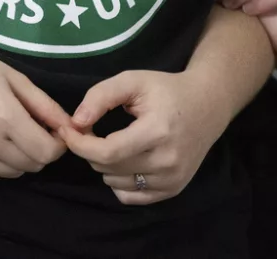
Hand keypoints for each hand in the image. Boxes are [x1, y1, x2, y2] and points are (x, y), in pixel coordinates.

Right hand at [0, 42, 70, 180]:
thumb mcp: (12, 76)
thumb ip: (44, 105)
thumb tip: (70, 126)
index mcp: (4, 117)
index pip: (46, 152)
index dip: (57, 144)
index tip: (54, 131)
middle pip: (31, 166)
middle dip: (40, 151)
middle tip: (33, 130)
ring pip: (11, 173)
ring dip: (20, 158)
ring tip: (10, 133)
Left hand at [60, 70, 228, 205]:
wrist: (208, 105)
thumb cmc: (167, 90)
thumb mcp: (133, 81)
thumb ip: (101, 96)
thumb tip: (76, 122)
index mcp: (157, 131)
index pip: (107, 152)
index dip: (80, 144)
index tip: (68, 130)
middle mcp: (167, 161)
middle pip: (108, 168)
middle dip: (90, 150)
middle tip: (92, 131)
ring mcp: (172, 179)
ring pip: (115, 184)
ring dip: (105, 165)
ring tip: (116, 142)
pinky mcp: (173, 190)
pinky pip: (130, 197)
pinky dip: (119, 181)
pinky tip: (127, 160)